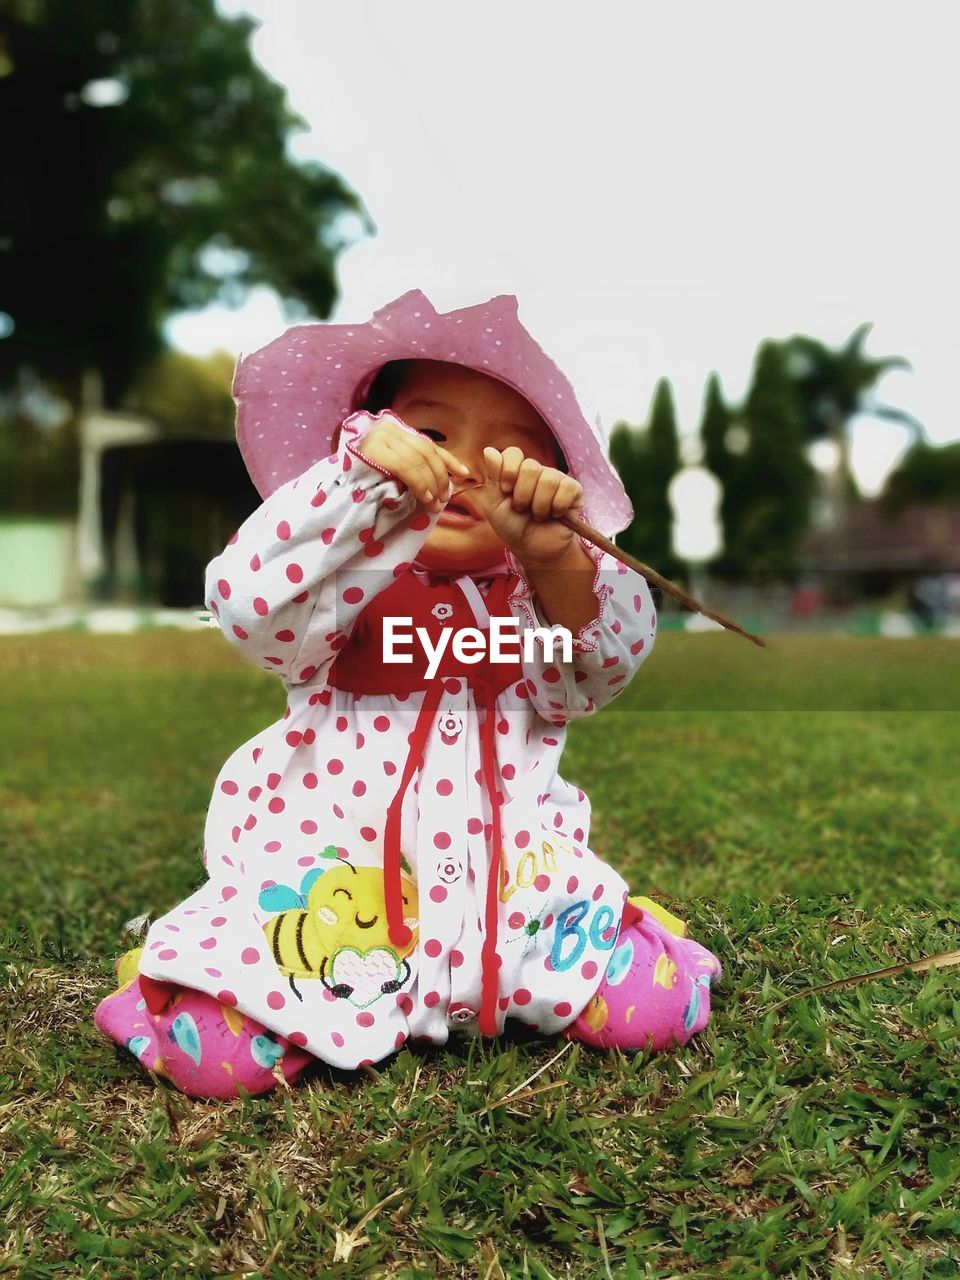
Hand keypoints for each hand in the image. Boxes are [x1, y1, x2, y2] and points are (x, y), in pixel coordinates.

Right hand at [350, 412, 469, 511]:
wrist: (336, 491)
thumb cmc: (365, 485)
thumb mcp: (395, 472)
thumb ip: (416, 467)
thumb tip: (451, 476)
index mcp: (394, 430)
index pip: (427, 444)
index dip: (448, 459)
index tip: (464, 473)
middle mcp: (386, 428)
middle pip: (425, 450)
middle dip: (440, 476)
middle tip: (445, 498)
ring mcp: (378, 437)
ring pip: (418, 459)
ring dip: (431, 483)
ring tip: (435, 503)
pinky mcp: (372, 450)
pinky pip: (405, 467)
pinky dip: (419, 483)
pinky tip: (425, 497)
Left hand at [470, 446, 587, 568]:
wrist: (533, 549)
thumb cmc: (513, 527)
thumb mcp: (494, 505)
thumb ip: (492, 477)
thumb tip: (489, 449)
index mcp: (517, 472)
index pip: (513, 453)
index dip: (509, 471)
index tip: (506, 490)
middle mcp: (537, 472)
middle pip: (530, 466)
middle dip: (522, 494)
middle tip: (522, 509)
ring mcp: (556, 479)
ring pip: (548, 479)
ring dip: (539, 505)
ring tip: (538, 516)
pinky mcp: (574, 490)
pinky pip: (567, 488)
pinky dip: (558, 506)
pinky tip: (555, 515)